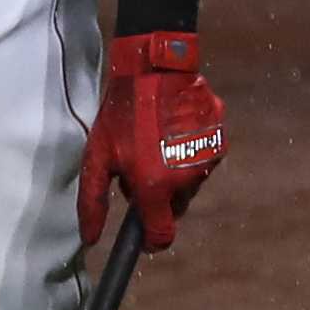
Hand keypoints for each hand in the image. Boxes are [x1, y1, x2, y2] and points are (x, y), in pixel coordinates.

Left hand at [81, 32, 226, 251]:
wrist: (155, 70)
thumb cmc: (122, 113)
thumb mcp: (98, 157)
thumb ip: (93, 201)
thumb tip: (91, 239)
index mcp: (155, 188)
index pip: (162, 236)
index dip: (150, 240)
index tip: (142, 236)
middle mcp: (186, 180)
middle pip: (175, 208)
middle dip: (158, 200)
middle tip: (138, 171)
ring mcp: (206, 160)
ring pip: (189, 185)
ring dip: (174, 176)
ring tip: (154, 144)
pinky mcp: (218, 142)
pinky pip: (202, 161)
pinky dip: (188, 155)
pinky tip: (171, 132)